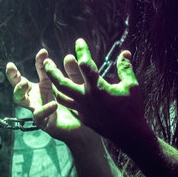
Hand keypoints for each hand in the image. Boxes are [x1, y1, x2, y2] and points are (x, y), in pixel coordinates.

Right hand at [5, 50, 93, 145]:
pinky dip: (44, 109)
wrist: (86, 130)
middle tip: (10, 66)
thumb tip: (68, 56)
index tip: (43, 52)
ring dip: (18, 91)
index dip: (39, 61)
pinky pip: (38, 116)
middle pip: (20, 84)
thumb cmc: (79, 107)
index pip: (38, 70)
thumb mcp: (77, 87)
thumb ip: (72, 73)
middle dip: (13, 75)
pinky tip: (54, 104)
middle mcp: (39, 96)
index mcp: (46, 85)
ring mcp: (38, 108)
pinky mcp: (43, 122)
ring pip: (20, 100)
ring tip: (23, 83)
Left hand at [42, 39, 153, 153]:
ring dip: (56, 86)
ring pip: (61, 96)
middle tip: (45, 62)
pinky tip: (66, 93)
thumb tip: (125, 53)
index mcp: (98, 89)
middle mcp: (86, 99)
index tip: (79, 41)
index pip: (85, 65)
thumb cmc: (132, 109)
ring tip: (52, 77)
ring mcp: (82, 109)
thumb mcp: (132, 86)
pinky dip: (66, 98)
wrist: (129, 134)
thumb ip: (125, 68)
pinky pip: (69, 106)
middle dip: (52, 72)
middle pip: (62, 84)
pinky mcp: (83, 117)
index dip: (82, 52)